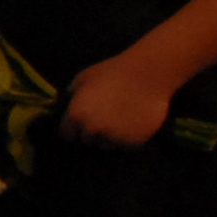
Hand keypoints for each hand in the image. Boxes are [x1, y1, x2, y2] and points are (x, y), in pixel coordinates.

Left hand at [59, 57, 175, 147]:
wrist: (148, 74)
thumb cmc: (114, 71)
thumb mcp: (85, 76)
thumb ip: (73, 93)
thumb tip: (68, 103)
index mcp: (76, 115)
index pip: (67, 133)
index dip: (74, 128)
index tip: (82, 123)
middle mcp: (92, 130)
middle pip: (87, 140)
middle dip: (93, 132)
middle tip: (105, 118)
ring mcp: (113, 137)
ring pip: (107, 144)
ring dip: (111, 136)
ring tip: (121, 120)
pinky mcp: (133, 142)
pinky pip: (127, 145)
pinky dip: (129, 138)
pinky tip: (133, 123)